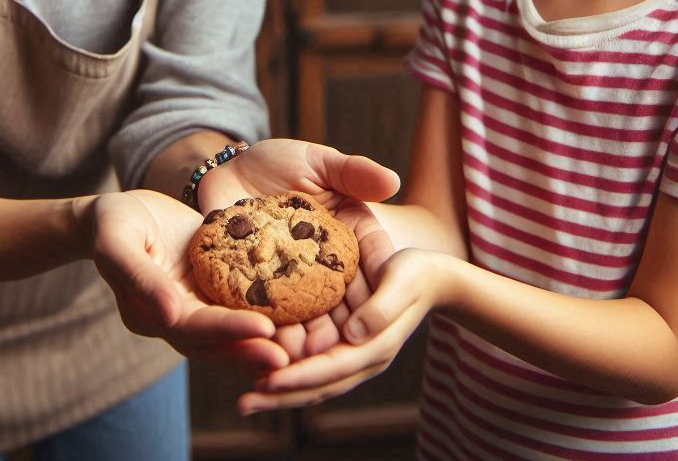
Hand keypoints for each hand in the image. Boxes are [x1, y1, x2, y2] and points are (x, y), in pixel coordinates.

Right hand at [89, 189, 288, 372]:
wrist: (118, 214)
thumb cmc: (112, 224)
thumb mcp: (117, 242)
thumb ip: (140, 276)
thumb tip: (169, 313)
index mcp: (151, 313)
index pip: (194, 328)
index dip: (229, 330)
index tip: (264, 330)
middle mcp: (177, 317)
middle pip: (217, 341)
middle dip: (252, 349)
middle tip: (289, 357)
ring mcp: (195, 303)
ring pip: (231, 330)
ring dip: (260, 340)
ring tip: (299, 347)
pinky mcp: (210, 285)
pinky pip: (237, 302)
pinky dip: (262, 309)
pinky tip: (295, 307)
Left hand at [198, 139, 400, 359]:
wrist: (227, 168)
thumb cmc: (278, 161)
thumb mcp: (318, 163)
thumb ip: (353, 173)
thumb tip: (392, 180)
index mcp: (350, 237)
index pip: (374, 261)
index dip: (379, 282)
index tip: (382, 299)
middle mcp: (326, 266)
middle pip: (344, 301)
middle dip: (346, 325)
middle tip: (343, 342)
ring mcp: (292, 283)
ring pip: (308, 317)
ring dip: (308, 338)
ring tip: (304, 353)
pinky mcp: (256, 292)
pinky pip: (267, 317)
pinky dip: (270, 332)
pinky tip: (268, 345)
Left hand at [237, 247, 446, 412]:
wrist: (433, 277)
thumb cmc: (417, 274)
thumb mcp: (403, 281)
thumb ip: (382, 307)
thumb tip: (353, 333)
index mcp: (374, 348)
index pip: (331, 369)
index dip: (298, 377)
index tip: (266, 382)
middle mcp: (362, 359)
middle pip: (318, 386)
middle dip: (281, 396)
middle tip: (243, 404)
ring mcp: (355, 355)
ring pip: (315, 381)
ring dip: (281, 391)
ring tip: (247, 397)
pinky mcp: (348, 344)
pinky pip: (317, 364)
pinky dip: (292, 371)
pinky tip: (265, 366)